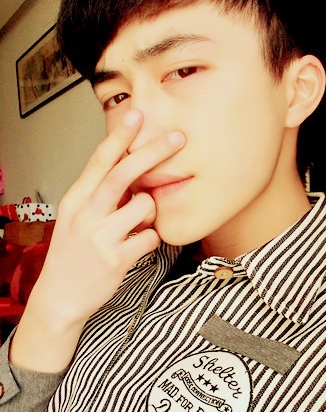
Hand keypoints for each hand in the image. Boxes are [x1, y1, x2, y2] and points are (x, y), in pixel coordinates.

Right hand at [10, 109, 184, 371]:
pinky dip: (150, 238)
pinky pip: (150, 237)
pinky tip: (136, 246)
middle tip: (178, 138)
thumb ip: (100, 194)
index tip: (138, 115)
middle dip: (153, 152)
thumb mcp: (78, 217)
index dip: (120, 136)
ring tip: (137, 224)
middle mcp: (86, 214)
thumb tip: (132, 170)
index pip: (99, 160)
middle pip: (124, 174)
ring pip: (144, 206)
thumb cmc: (74, 254)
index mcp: (76, 199)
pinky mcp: (116, 258)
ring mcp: (100, 236)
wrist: (61, 296)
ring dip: (151, 211)